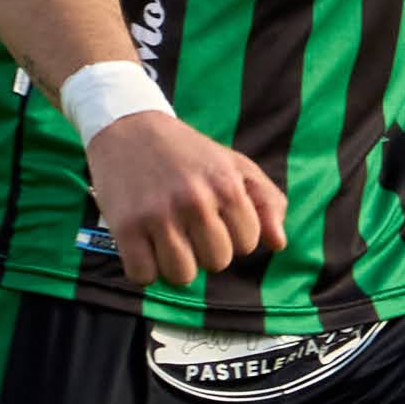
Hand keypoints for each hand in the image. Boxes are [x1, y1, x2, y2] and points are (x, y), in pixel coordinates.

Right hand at [86, 108, 288, 286]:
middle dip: (205, 251)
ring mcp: (159, 215)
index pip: (247, 244)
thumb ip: (267, 201)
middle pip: (217, 263)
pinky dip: (143, 269)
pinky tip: (142, 246)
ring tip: (166, 239)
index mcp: (226, 185)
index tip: (214, 219)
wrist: (128, 127)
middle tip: (188, 227)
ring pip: (182, 276)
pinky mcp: (126, 227)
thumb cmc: (187, 152)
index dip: (232, 235)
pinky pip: (143, 276)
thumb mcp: (234, 165)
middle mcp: (195, 201)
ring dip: (175, 264)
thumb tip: (278, 244)